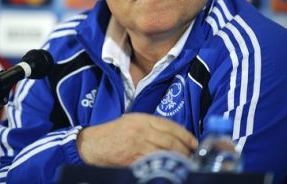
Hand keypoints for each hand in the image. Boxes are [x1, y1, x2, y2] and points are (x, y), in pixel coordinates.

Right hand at [76, 113, 197, 166]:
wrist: (92, 144)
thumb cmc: (113, 133)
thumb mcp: (131, 122)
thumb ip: (150, 125)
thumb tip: (173, 135)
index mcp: (142, 119)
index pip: (170, 125)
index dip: (185, 135)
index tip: (194, 143)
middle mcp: (141, 130)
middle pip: (169, 139)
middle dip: (184, 149)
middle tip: (192, 156)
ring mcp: (137, 144)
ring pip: (163, 151)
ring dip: (177, 159)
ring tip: (185, 163)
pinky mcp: (132, 158)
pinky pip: (152, 162)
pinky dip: (162, 166)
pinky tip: (169, 168)